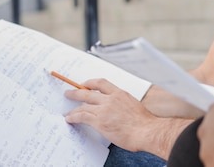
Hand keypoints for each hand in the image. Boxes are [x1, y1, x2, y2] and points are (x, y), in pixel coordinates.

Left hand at [64, 78, 185, 157]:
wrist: (146, 131)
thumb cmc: (143, 122)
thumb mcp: (133, 105)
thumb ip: (122, 104)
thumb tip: (115, 109)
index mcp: (120, 94)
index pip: (102, 83)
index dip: (90, 82)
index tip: (85, 84)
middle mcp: (111, 99)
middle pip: (88, 92)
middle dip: (76, 92)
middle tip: (69, 93)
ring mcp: (104, 110)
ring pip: (83, 104)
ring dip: (72, 107)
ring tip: (67, 111)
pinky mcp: (99, 121)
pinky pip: (82, 116)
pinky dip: (73, 117)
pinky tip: (70, 119)